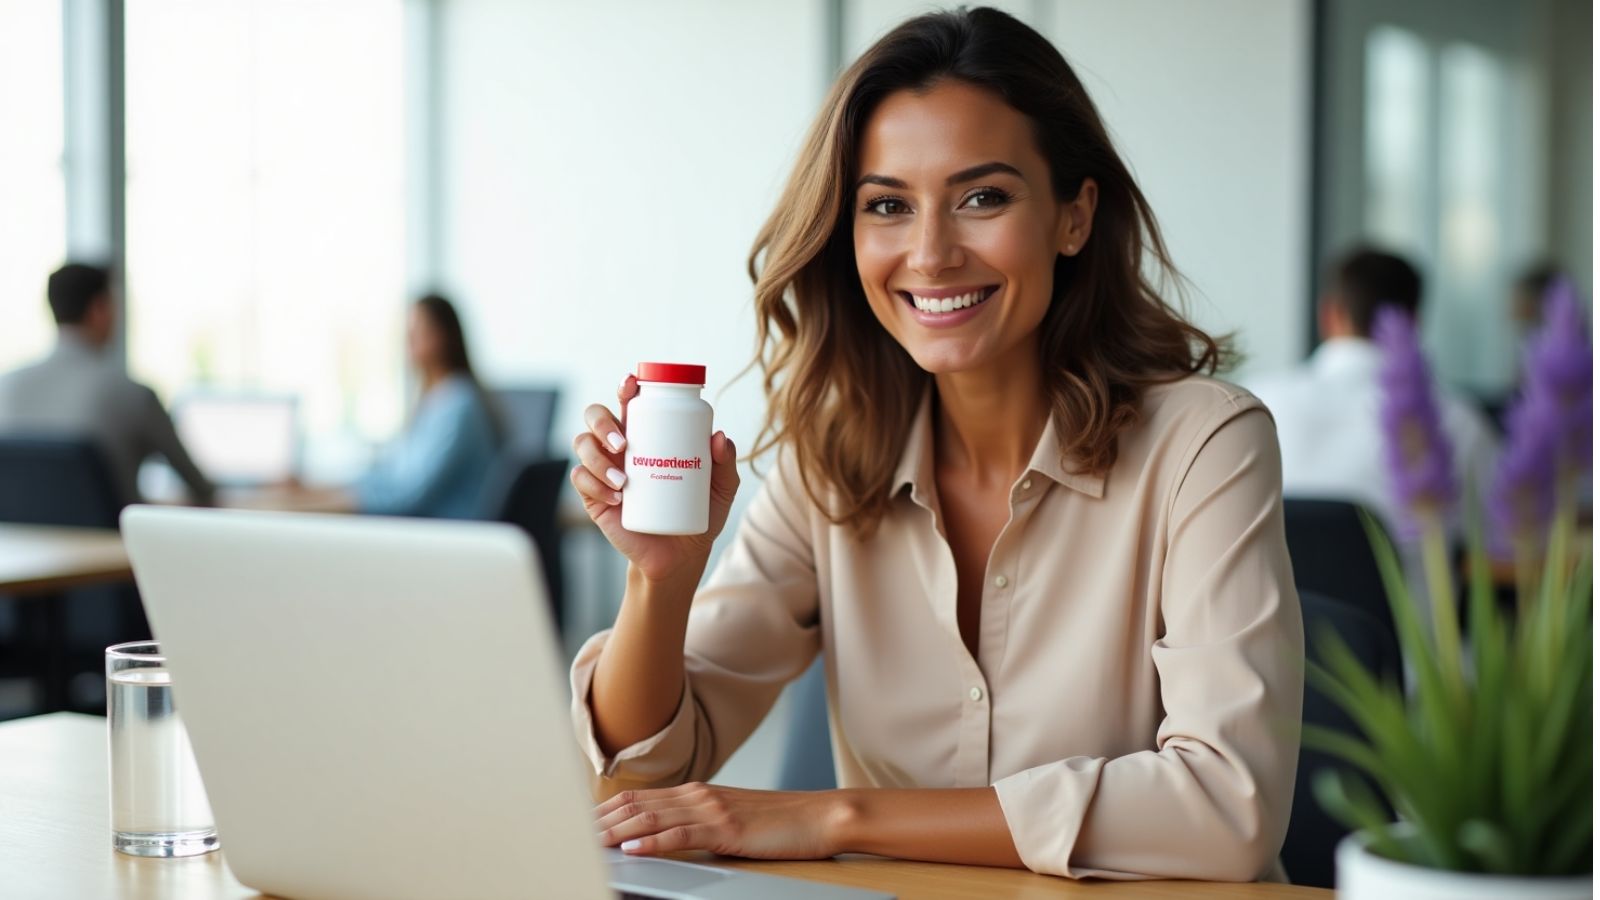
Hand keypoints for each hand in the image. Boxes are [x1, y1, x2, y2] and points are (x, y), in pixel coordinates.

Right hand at [570, 374, 740, 583]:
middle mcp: (619, 447)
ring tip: (624, 480)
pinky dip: (594, 484)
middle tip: (624, 441)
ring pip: (582, 444)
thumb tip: (720, 437)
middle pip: (595, 416)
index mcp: (647, 434)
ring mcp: (603, 470)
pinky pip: (580, 479)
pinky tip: (616, 496)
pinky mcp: (594, 497)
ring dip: (597, 458)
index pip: (630, 403)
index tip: (631, 382)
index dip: (625, 387)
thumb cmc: (700, 512)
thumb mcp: (722, 488)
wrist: (682, 555)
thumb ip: (726, 463)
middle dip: (602, 421)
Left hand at [595, 783, 845, 859]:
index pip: (639, 798)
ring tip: (590, 843)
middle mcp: (699, 795)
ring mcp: (712, 810)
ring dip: (616, 831)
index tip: (581, 824)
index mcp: (698, 792)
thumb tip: (665, 834)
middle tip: (571, 835)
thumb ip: (698, 821)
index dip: (607, 811)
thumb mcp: (731, 817)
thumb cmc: (779, 822)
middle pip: (637, 805)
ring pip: (651, 818)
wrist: (819, 816)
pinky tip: (634, 848)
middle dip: (601, 821)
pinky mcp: (726, 829)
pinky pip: (682, 835)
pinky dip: (654, 840)